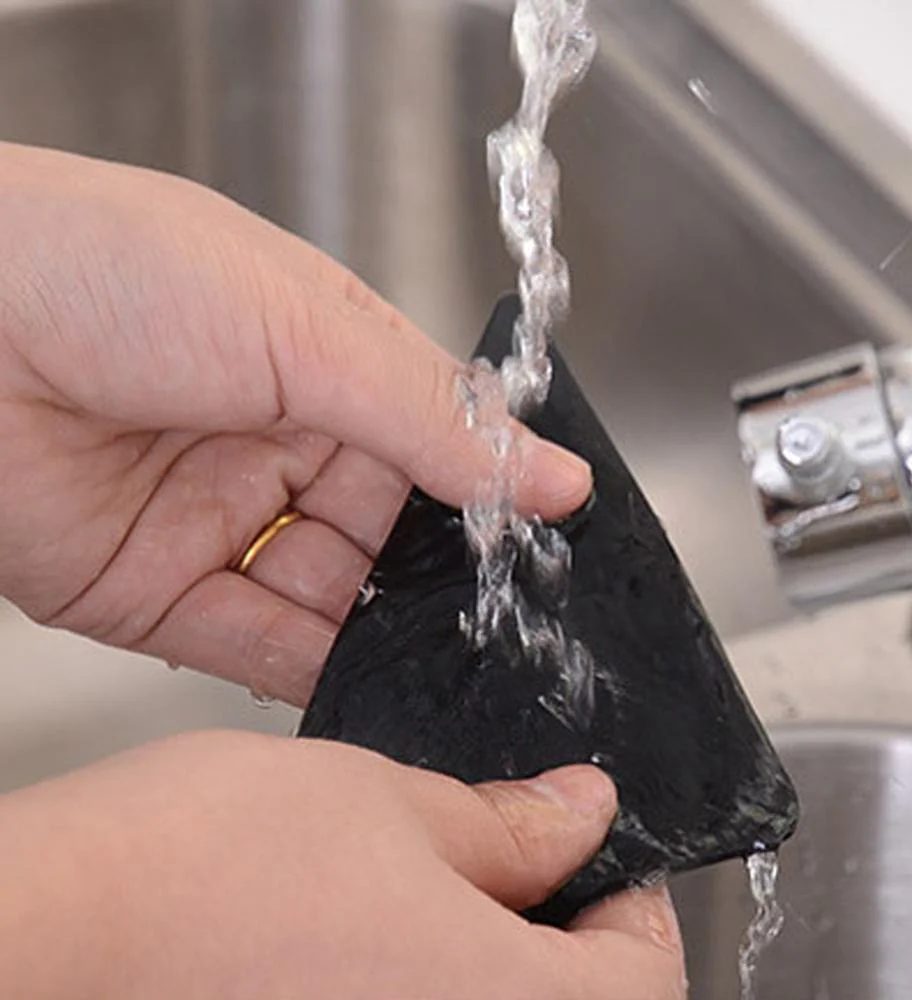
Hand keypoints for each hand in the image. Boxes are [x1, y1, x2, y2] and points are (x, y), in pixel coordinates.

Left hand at [0, 144, 590, 703]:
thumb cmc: (112, 272)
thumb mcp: (307, 330)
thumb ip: (433, 419)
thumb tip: (553, 474)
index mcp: (324, 364)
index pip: (433, 441)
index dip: (484, 490)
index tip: (542, 535)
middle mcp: (279, 445)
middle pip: (391, 530)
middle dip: (441, 571)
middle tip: (498, 609)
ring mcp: (222, 522)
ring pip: (336, 597)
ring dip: (387, 627)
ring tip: (446, 654)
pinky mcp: (162, 593)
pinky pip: (260, 646)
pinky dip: (318, 669)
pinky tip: (372, 678)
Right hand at [0, 733, 686, 998]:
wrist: (54, 939)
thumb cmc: (208, 869)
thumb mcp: (390, 804)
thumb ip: (507, 823)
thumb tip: (583, 812)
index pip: (645, 980)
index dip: (630, 904)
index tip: (597, 858)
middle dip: (560, 940)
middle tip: (513, 867)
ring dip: (485, 964)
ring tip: (432, 896)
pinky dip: (419, 990)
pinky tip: (367, 946)